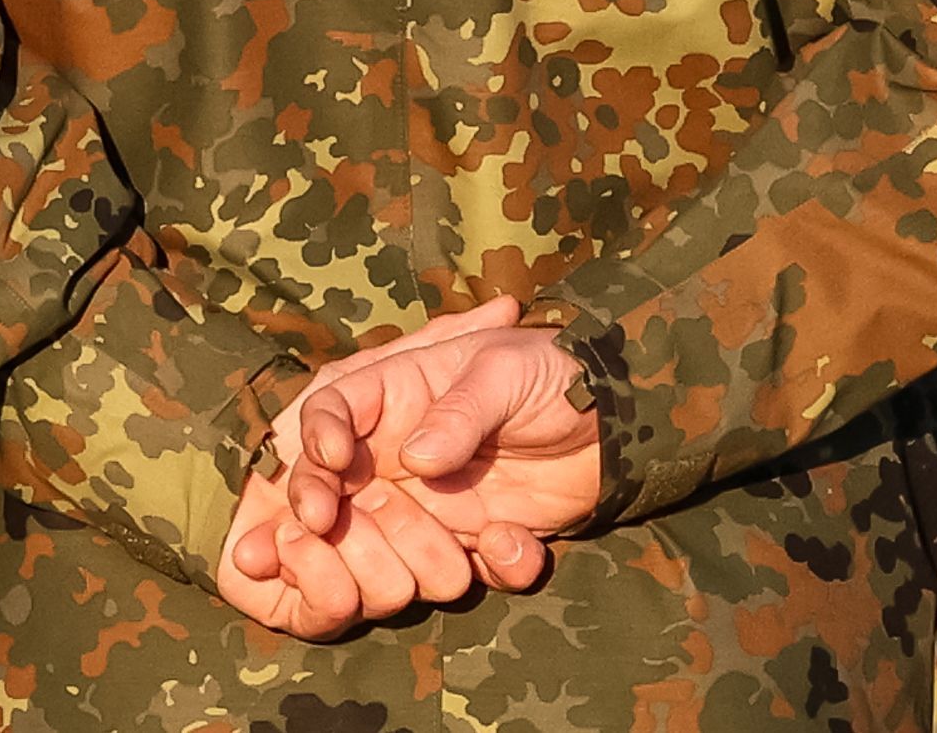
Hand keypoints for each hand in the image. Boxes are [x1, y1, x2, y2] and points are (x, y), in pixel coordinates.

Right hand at [215, 304, 602, 635]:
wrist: (619, 423)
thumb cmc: (553, 371)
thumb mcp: (506, 371)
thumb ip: (461, 410)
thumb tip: (416, 458)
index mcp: (399, 393)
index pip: (334, 409)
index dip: (317, 436)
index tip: (330, 464)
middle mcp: (405, 450)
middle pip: (343, 486)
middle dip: (331, 511)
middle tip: (333, 529)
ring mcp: (437, 498)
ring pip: (392, 541)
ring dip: (413, 552)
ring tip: (453, 557)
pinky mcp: (477, 537)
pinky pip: (465, 565)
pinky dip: (491, 565)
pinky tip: (518, 545)